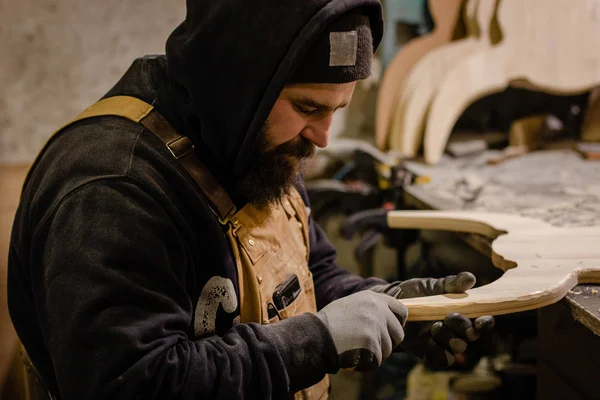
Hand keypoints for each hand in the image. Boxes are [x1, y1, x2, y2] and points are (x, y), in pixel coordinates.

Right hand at [316, 291, 407, 371]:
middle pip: (398, 333)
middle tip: (372, 346)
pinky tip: (353, 356)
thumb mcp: (351, 304)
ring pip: (388, 349)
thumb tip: (387, 319)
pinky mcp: (372, 343)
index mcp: (373, 298)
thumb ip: (370, 308)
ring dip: (375, 354)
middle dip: (388, 343)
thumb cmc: (330, 322)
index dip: (397, 323)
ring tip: (356, 349)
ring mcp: (375, 326)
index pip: (402, 310)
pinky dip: (366, 363)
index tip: (389, 331)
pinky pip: (377, 360)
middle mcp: (377, 309)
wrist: (316, 335)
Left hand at [370, 272, 494, 367]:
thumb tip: (470, 278)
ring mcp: (443, 342)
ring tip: (435, 326)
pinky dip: (438, 352)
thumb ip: (451, 283)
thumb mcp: (432, 285)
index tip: (481, 319)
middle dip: (463, 327)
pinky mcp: (429, 351)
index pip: (482, 321)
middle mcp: (457, 330)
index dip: (485, 322)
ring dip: (449, 339)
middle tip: (449, 317)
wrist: (391, 304)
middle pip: (471, 336)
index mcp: (463, 312)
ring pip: (457, 348)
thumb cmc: (416, 293)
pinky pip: (441, 358)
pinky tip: (429, 341)